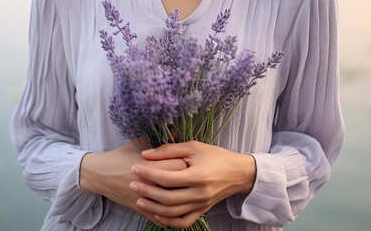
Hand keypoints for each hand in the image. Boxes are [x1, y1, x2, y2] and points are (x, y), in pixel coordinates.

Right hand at [80, 141, 186, 225]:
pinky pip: (160, 217)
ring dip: (181, 200)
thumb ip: (159, 140)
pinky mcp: (140, 209)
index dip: (188, 163)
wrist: (100, 173)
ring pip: (171, 204)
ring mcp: (144, 197)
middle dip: (187, 181)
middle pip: (177, 184)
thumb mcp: (138, 143)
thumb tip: (178, 134)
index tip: (192, 161)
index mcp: (150, 164)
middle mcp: (149, 182)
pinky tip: (178, 210)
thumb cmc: (120, 155)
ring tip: (188, 193)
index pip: (178, 166)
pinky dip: (170, 217)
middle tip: (192, 177)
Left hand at [130, 141, 256, 228]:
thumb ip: (168, 150)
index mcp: (198, 175)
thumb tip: (145, 154)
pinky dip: (168, 221)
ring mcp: (202, 205)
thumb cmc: (214, 156)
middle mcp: (200, 193)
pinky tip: (156, 214)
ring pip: (173, 213)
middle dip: (147, 191)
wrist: (238, 172)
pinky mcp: (202, 211)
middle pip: (168, 198)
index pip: (167, 178)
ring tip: (139, 199)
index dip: (148, 174)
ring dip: (153, 208)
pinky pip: (183, 222)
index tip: (134, 168)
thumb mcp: (193, 147)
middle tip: (132, 184)